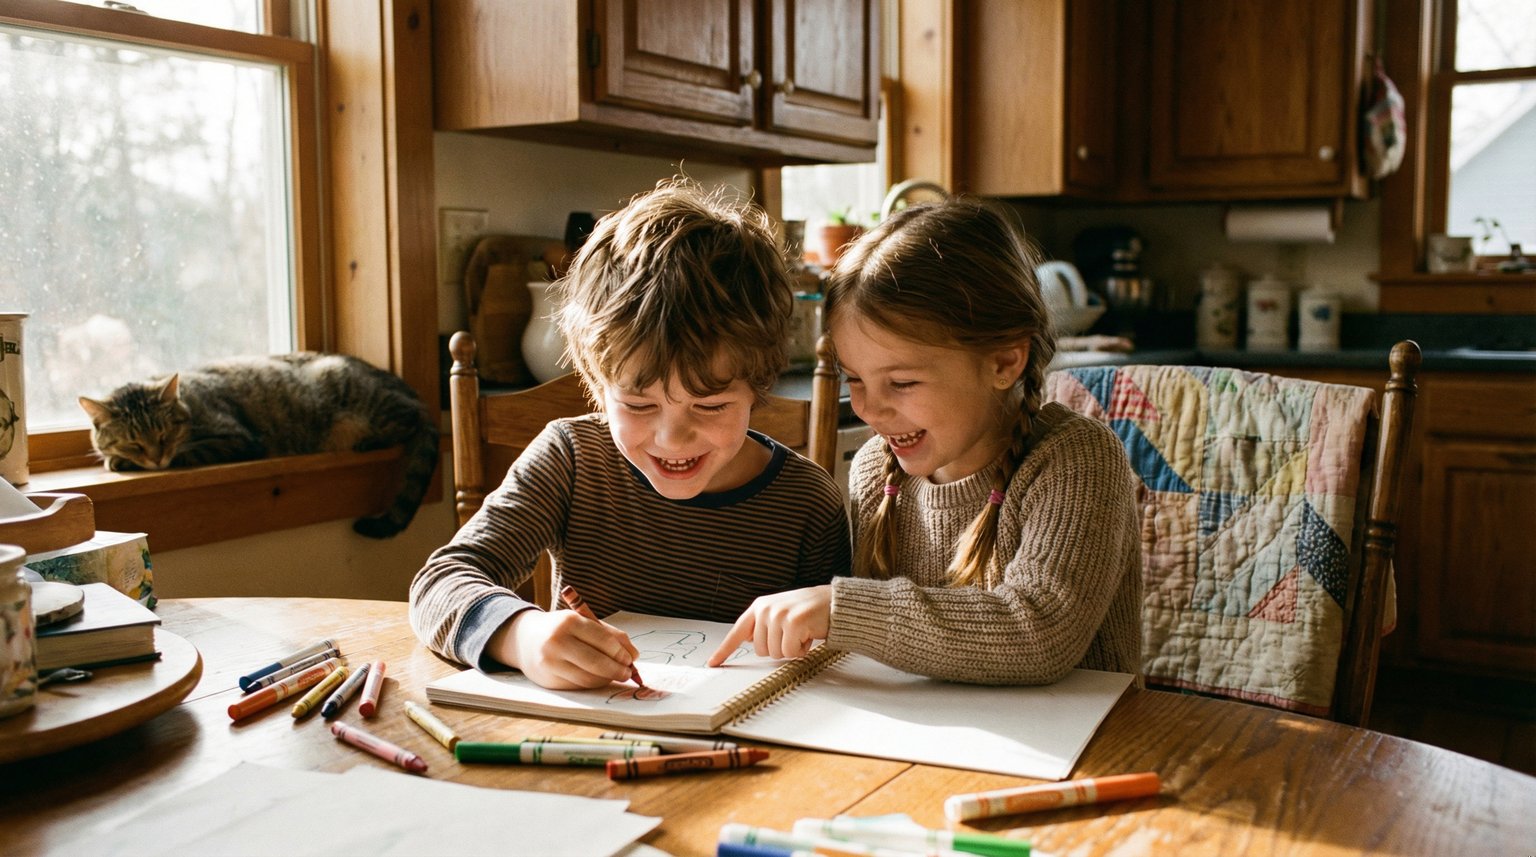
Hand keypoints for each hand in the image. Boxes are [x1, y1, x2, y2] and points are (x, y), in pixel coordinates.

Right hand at [488, 609, 639, 689]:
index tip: (631, 659)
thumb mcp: (582, 622)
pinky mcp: (548, 680)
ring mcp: (550, 662)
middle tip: (628, 673)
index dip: (620, 652)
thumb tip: (633, 656)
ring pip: (587, 678)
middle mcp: (557, 642)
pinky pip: (577, 686)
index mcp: (569, 622)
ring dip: (606, 679)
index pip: (602, 639)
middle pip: (595, 662)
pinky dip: (592, 684)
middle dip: (617, 670)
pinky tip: (598, 679)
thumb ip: (609, 635)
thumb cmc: (562, 629)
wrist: (524, 638)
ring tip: (615, 675)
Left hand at [706, 585, 831, 665]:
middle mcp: (766, 609)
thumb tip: (746, 639)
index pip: (737, 632)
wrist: (833, 602)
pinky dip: (801, 650)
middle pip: (759, 651)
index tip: (713, 663)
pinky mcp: (793, 623)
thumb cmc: (808, 609)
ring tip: (801, 632)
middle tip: (792, 634)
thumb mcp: (779, 612)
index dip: (724, 650)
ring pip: (775, 654)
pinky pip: (790, 653)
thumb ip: (761, 625)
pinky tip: (808, 635)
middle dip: (778, 648)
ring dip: (791, 649)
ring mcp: (778, 616)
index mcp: (759, 606)